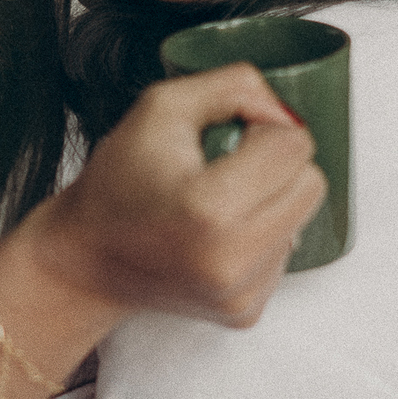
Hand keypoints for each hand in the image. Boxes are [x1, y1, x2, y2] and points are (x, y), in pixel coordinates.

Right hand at [22, 63, 326, 327]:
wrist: (85, 259)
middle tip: (226, 168)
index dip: (262, 128)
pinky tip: (215, 237)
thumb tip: (284, 112)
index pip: (295, 145)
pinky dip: (258, 238)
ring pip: (302, 220)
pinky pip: (284, 255)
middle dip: (276, 165)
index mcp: (211, 208)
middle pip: (312, 184)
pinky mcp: (246, 312)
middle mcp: (232, 260)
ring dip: (269, 203)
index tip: (226, 138)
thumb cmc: (117, 182)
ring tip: (216, 206)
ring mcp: (241, 293)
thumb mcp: (162, 106)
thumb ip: (234, 86)